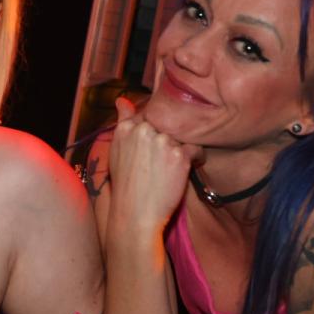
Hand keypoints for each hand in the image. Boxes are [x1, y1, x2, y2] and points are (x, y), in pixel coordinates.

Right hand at [108, 98, 199, 233]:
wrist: (135, 213)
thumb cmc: (126, 185)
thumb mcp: (117, 150)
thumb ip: (124, 122)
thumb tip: (122, 100)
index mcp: (126, 129)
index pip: (151, 118)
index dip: (155, 134)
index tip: (154, 150)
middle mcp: (143, 131)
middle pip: (168, 126)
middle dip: (169, 141)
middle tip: (162, 163)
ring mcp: (162, 141)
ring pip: (182, 137)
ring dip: (181, 150)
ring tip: (171, 169)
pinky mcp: (179, 155)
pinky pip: (196, 149)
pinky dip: (194, 159)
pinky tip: (184, 170)